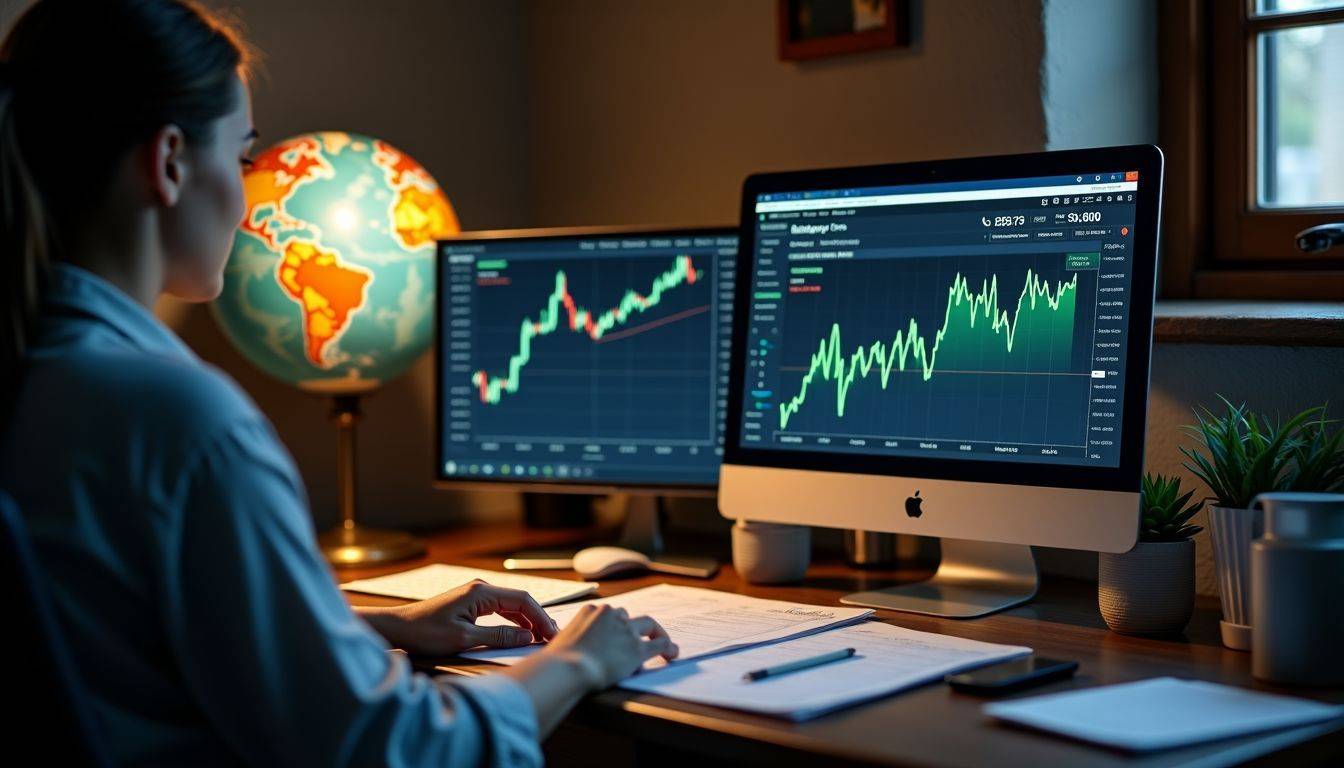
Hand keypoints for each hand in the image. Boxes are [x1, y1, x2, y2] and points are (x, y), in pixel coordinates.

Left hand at [361, 579, 558, 655]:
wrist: (398, 628)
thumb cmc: (426, 633)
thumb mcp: (464, 639)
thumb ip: (498, 637)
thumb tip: (527, 637)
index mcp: (482, 592)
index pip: (523, 601)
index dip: (541, 619)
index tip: (553, 636)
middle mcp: (481, 588)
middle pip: (521, 601)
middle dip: (538, 619)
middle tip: (553, 639)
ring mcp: (476, 595)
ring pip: (512, 605)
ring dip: (528, 621)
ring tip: (542, 638)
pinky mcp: (471, 603)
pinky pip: (501, 610)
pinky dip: (514, 621)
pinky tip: (521, 633)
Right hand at [539, 604, 677, 689]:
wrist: (567, 668)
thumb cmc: (557, 661)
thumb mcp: (558, 643)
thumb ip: (567, 642)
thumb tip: (564, 651)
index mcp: (589, 611)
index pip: (606, 613)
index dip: (612, 624)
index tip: (614, 633)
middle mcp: (610, 615)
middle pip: (626, 615)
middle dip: (631, 626)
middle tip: (637, 636)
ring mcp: (625, 630)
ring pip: (647, 624)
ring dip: (655, 632)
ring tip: (663, 644)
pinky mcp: (637, 648)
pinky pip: (660, 643)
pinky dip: (668, 647)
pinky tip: (672, 653)